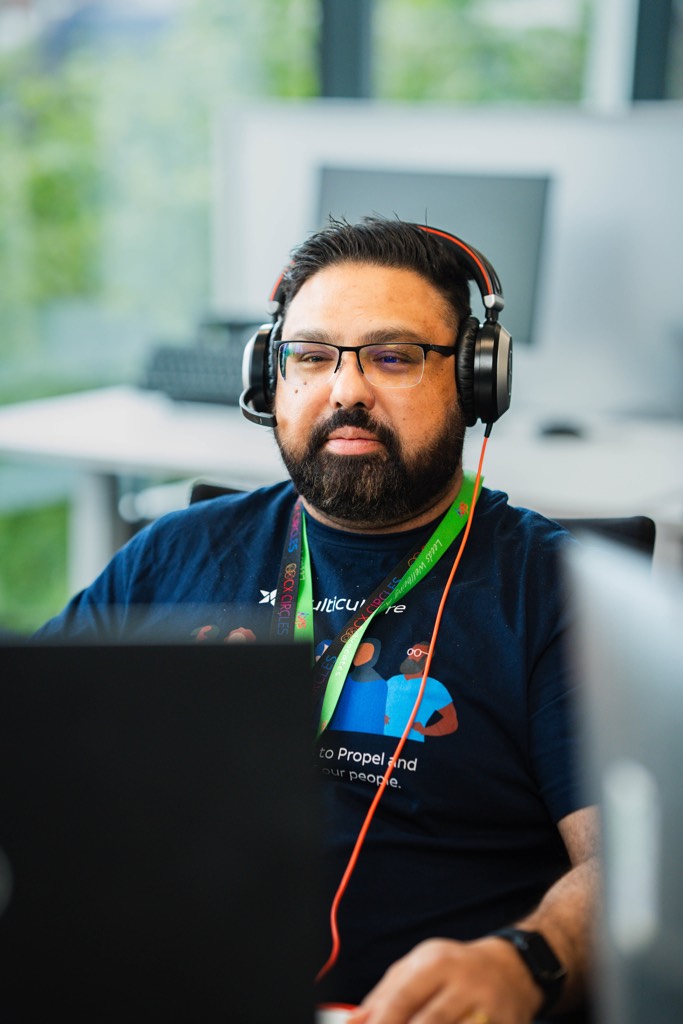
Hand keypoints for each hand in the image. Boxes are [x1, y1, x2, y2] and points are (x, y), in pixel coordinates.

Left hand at [347, 936, 543, 1023]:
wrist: (512, 969)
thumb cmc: (455, 969)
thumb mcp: (420, 965)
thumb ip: (386, 992)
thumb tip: (353, 1021)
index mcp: (437, 963)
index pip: (403, 997)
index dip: (382, 1022)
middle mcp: (464, 983)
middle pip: (428, 1022)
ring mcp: (488, 1009)